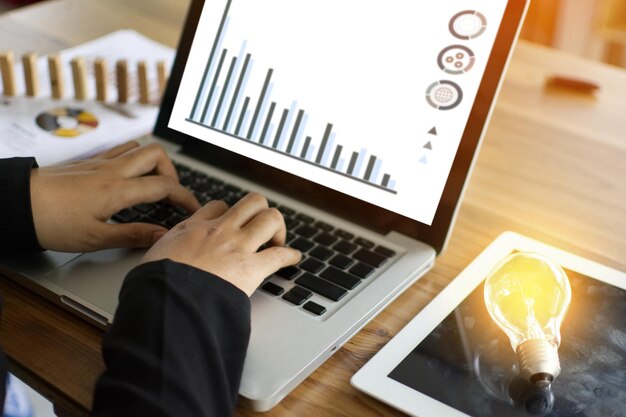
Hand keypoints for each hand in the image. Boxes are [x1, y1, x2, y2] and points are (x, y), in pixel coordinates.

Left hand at [30, 141, 199, 251]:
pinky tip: (129, 177)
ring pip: (139, 147)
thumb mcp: (94, 238)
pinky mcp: (89, 162)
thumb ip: (133, 235)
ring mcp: (101, 162)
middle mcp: (112, 170)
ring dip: (154, 163)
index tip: (193, 209)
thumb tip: (163, 236)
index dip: (185, 197)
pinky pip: (121, 150)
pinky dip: (135, 159)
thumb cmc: (51, 222)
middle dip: (173, 173)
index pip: (164, 186)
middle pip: (157, 154)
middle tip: (171, 194)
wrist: (16, 203)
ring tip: (153, 185)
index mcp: (117, 190)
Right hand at [142, 192, 300, 295]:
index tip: (231, 222)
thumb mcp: (151, 260)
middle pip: (251, 203)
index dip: (228, 213)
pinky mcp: (251, 268)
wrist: (167, 301)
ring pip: (270, 218)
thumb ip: (161, 254)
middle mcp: (219, 231)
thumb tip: (157, 262)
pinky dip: (290, 256)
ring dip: (277, 228)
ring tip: (277, 241)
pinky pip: (279, 255)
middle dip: (260, 212)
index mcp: (193, 228)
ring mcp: (237, 246)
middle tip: (260, 229)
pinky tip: (293, 259)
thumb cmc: (155, 285)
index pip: (217, 206)